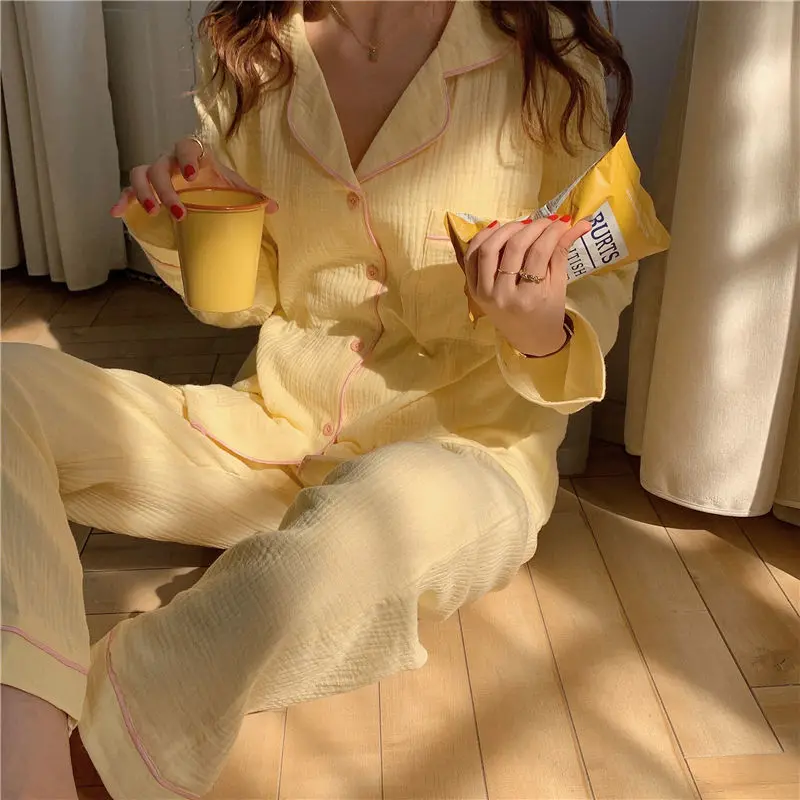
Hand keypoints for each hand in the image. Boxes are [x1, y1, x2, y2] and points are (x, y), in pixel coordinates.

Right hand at [110, 137, 277, 221]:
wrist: (202, 184)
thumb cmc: (217, 183)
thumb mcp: (233, 186)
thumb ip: (251, 194)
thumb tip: (275, 207)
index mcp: (194, 155)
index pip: (187, 146)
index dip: (187, 157)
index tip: (192, 174)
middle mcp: (170, 161)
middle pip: (160, 167)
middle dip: (166, 189)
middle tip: (177, 212)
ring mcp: (155, 173)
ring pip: (140, 173)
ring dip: (143, 192)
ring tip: (151, 211)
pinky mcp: (144, 188)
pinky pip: (128, 189)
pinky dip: (122, 199)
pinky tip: (117, 213)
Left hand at [464, 215, 590, 355]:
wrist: (529, 338)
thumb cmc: (548, 312)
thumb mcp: (559, 284)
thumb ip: (562, 251)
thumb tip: (579, 223)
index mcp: (529, 297)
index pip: (539, 253)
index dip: (551, 232)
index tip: (560, 221)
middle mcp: (503, 295)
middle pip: (514, 248)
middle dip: (531, 227)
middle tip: (543, 221)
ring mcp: (484, 293)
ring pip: (489, 249)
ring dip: (506, 230)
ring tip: (521, 224)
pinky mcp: (472, 289)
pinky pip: (471, 257)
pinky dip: (482, 238)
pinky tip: (497, 229)